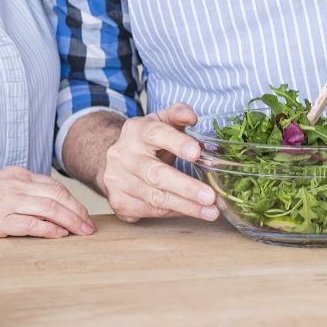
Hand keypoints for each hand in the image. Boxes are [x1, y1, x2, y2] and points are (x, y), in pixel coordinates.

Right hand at [0, 166, 96, 237]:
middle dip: (78, 211)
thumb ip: (18, 188)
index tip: (82, 212)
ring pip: (50, 209)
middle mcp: (16, 184)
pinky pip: (33, 224)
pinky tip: (61, 235)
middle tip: (90, 225)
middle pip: (58, 196)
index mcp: (17, 174)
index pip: (54, 185)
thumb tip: (40, 202)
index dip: (72, 199)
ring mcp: (8, 201)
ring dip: (71, 221)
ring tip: (82, 231)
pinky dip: (50, 229)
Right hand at [97, 103, 218, 222]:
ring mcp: (118, 181)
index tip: (197, 153)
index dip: (178, 143)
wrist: (115, 162)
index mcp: (135, 131)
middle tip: (210, 197)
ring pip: (155, 198)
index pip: (157, 134)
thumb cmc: (146, 142)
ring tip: (211, 212)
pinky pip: (151, 211)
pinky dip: (174, 212)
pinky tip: (191, 211)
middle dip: (186, 187)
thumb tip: (192, 116)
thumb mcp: (160, 122)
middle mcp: (123, 155)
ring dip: (186, 206)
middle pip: (156, 174)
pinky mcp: (119, 202)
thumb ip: (177, 115)